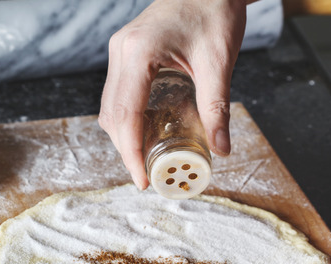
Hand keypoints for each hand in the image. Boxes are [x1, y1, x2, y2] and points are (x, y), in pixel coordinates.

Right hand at [99, 0, 249, 188]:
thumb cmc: (215, 12)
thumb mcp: (219, 62)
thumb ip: (217, 108)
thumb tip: (221, 149)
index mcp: (140, 52)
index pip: (125, 114)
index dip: (130, 152)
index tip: (142, 180)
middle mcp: (122, 51)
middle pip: (111, 115)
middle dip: (126, 150)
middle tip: (147, 176)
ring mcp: (119, 51)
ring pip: (110, 106)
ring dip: (124, 136)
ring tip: (146, 160)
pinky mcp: (124, 52)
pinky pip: (117, 94)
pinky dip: (126, 119)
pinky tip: (144, 132)